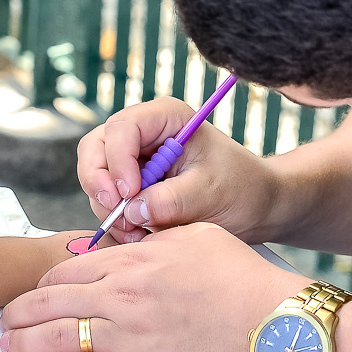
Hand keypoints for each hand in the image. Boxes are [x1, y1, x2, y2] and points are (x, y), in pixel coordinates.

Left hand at [0, 222, 305, 351]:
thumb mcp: (195, 234)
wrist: (270, 324)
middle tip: (5, 318)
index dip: (44, 280)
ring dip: (26, 342)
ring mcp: (128, 337)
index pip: (68, 268)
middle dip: (21, 311)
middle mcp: (120, 297)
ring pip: (60, 338)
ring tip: (6, 346)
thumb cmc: (240, 275)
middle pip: (52, 302)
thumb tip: (134, 234)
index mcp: (131, 262)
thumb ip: (155, 236)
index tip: (35, 288)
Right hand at [78, 97, 281, 244]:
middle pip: (96, 148)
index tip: (129, 193)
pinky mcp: (133, 183)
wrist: (255, 205)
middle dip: (101, 183)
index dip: (117, 160)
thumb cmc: (241, 188)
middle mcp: (145, 133)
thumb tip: (131, 210)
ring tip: (137, 233)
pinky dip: (116, 219)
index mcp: (167, 118)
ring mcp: (135, 158)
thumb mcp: (210, 193)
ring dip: (108, 208)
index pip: (123, 128)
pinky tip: (140, 234)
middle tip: (117, 215)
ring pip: (97, 177)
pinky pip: (108, 199)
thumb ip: (170, 200)